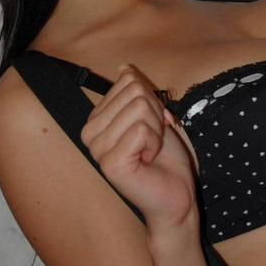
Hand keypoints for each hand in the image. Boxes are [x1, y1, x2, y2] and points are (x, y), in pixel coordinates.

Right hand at [81, 67, 196, 229]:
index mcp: (96, 119)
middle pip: (134, 91)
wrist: (175, 196)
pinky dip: (155, 142)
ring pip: (139, 107)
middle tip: (153, 140)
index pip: (128, 81)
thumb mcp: (151, 115)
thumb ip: (136, 93)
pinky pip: (141, 129)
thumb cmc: (164, 158)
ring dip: (156, 129)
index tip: (152, 125)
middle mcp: (90, 132)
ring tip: (150, 150)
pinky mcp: (110, 162)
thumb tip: (124, 68)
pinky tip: (147, 160)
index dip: (151, 100)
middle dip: (155, 113)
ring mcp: (97, 149)